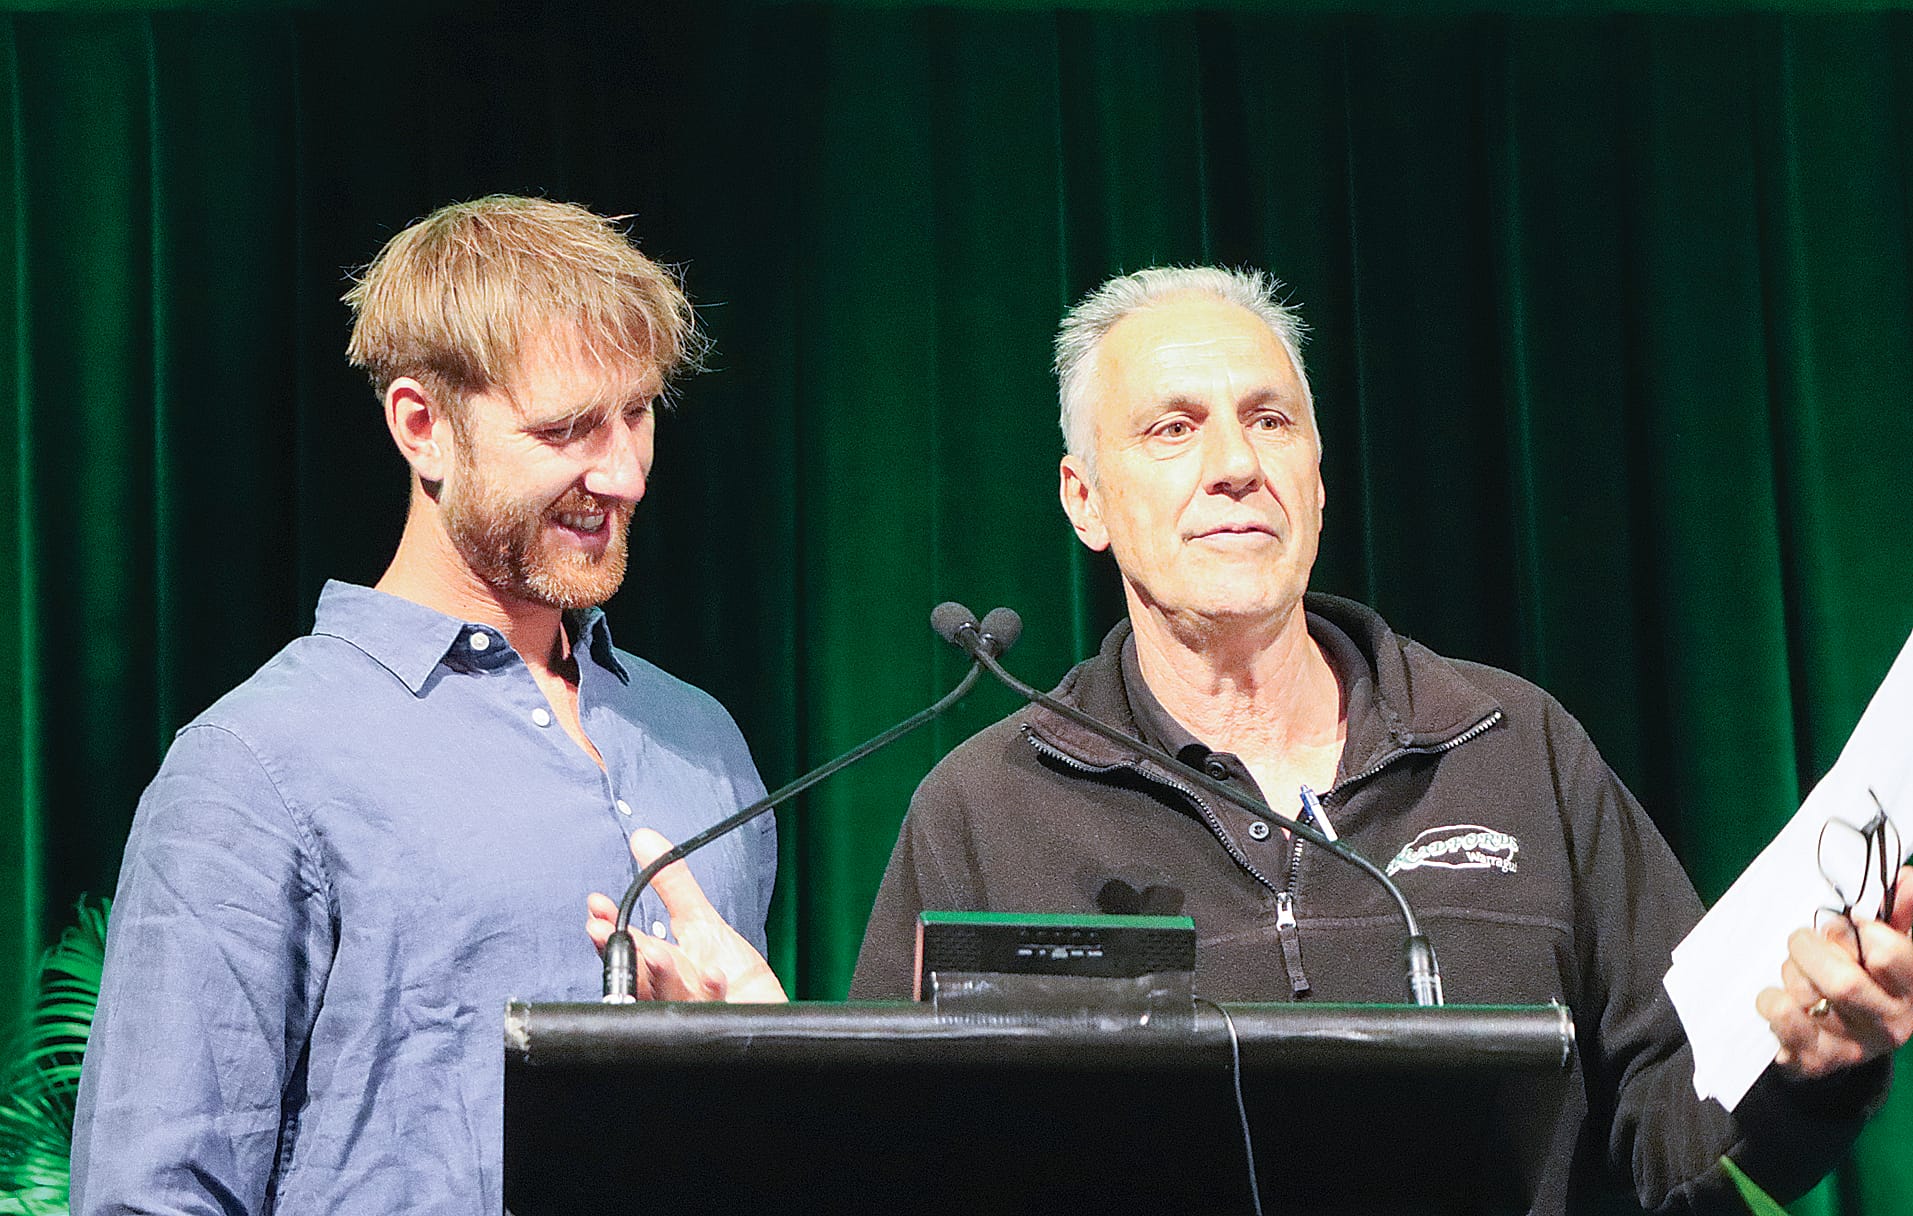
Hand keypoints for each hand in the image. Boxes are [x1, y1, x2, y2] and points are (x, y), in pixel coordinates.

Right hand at [586, 828, 786, 1003]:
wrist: (763, 1012)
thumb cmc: (728, 974)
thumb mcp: (700, 920)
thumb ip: (671, 884)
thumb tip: (644, 839)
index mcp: (661, 968)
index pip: (628, 948)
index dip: (608, 929)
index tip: (597, 907)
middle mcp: (671, 991)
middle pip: (639, 975)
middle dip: (624, 954)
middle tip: (607, 933)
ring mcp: (694, 1009)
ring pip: (669, 996)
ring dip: (660, 975)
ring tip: (654, 954)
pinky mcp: (720, 1020)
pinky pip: (712, 1009)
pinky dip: (711, 991)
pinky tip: (712, 975)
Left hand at [1758, 864, 1912, 1078]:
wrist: (1846, 1036)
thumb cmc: (1867, 976)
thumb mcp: (1890, 942)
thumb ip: (1900, 910)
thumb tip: (1904, 879)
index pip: (1887, 954)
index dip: (1858, 930)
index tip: (1849, 924)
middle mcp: (1891, 1024)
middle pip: (1841, 982)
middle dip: (1809, 950)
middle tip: (1803, 940)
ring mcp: (1854, 1047)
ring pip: (1806, 997)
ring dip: (1789, 972)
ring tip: (1796, 971)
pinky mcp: (1817, 1061)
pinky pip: (1783, 1023)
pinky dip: (1771, 1001)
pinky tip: (1776, 997)